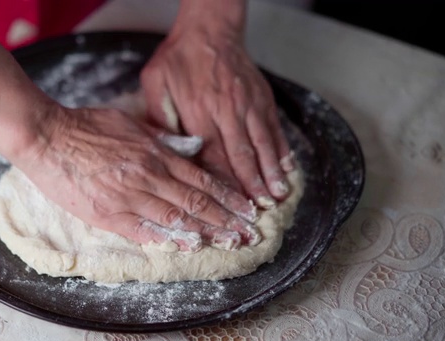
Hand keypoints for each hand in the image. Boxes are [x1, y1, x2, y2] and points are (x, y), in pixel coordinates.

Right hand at [16, 105, 260, 250]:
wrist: (47, 136)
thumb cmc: (88, 126)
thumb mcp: (131, 124)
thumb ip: (161, 140)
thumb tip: (189, 149)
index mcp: (155, 153)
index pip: (201, 179)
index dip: (227, 196)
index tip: (246, 208)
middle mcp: (148, 175)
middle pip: (196, 201)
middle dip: (226, 218)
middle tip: (250, 232)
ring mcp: (128, 196)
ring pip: (176, 217)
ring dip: (206, 231)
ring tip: (229, 243)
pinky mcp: (107, 213)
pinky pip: (142, 230)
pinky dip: (166, 239)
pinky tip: (187, 246)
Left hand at [141, 1, 294, 207]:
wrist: (209, 28)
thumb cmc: (179, 58)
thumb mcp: (156, 83)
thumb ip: (160, 117)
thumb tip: (166, 151)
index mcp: (200, 110)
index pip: (215, 154)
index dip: (225, 182)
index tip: (231, 204)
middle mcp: (228, 110)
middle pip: (243, 153)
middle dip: (253, 183)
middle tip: (262, 209)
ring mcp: (249, 104)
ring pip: (263, 143)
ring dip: (272, 171)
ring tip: (280, 195)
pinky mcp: (262, 98)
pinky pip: (275, 128)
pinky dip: (282, 149)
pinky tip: (288, 167)